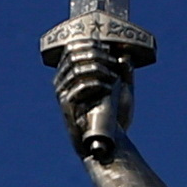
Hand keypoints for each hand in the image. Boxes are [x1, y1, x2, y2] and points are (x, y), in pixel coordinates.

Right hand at [50, 41, 135, 157]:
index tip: (110, 49)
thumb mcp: (123, 90)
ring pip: (77, 68)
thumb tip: (124, 55)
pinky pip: (79, 86)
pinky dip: (96, 83)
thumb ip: (124, 72)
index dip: (91, 44)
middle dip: (96, 54)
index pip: (73, 48)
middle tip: (113, 61)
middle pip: (74, 55)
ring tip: (114, 76)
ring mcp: (63, 93)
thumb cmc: (115, 117)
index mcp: (72, 74)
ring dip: (98, 68)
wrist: (112, 143)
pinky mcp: (66, 106)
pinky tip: (109, 88)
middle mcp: (62, 81)